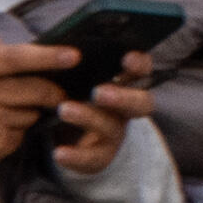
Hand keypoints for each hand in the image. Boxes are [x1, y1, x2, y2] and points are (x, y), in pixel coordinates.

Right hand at [0, 32, 86, 178]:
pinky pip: (21, 134)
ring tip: (4, 110)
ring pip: (31, 112)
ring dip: (30, 110)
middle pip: (35, 88)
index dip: (48, 56)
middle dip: (52, 89)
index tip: (74, 55)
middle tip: (55, 90)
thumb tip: (22, 27)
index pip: (16, 57)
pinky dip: (16, 130)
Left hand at [49, 59, 153, 178]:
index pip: (143, 70)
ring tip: (65, 110)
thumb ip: (80, 63)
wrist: (74, 139)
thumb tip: (63, 43)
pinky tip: (59, 152)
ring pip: (111, 127)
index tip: (126, 57)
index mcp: (125, 83)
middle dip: (123, 97)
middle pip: (141, 103)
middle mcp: (127, 109)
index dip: (139, 64)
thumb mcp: (80, 78)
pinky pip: (91, 158)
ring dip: (89, 117)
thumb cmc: (75, 95)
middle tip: (98, 92)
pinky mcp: (99, 157)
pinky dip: (75, 155)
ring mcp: (115, 133)